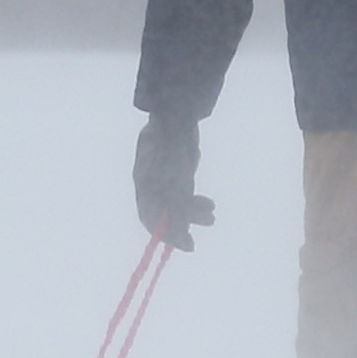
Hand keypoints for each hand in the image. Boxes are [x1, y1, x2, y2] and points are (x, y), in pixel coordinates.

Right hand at [133, 114, 212, 249]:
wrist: (178, 113)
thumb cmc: (172, 138)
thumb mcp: (173, 170)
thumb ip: (173, 198)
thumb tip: (174, 227)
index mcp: (144, 183)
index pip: (149, 216)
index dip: (165, 234)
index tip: (183, 245)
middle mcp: (152, 183)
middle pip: (162, 214)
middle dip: (179, 229)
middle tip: (193, 243)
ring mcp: (165, 178)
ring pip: (177, 205)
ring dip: (193, 216)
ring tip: (212, 217)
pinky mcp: (178, 173)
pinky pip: (186, 195)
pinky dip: (197, 203)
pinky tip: (210, 205)